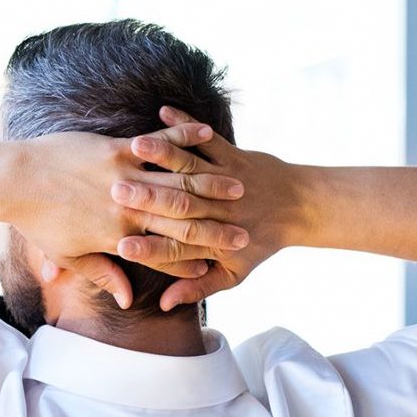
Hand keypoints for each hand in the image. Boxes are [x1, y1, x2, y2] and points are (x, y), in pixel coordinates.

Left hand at [4, 123, 248, 306]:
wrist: (16, 180)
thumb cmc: (38, 220)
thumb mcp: (68, 254)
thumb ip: (102, 273)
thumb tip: (126, 296)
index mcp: (118, 236)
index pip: (167, 253)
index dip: (197, 260)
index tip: (222, 264)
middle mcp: (128, 208)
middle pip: (183, 220)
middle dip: (217, 227)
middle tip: (245, 230)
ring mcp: (125, 175)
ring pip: (178, 181)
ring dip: (212, 184)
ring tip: (238, 187)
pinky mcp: (117, 148)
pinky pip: (158, 143)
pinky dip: (184, 137)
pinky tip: (207, 133)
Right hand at [110, 106, 311, 308]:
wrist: (302, 207)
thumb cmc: (261, 242)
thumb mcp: (233, 273)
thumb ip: (198, 288)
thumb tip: (165, 305)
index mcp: (216, 242)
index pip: (177, 249)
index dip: (150, 250)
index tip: (123, 247)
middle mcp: (219, 211)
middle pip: (178, 206)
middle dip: (146, 198)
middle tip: (115, 193)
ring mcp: (226, 180)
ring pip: (190, 168)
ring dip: (162, 155)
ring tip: (135, 147)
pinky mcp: (234, 156)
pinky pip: (207, 139)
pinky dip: (186, 125)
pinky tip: (164, 112)